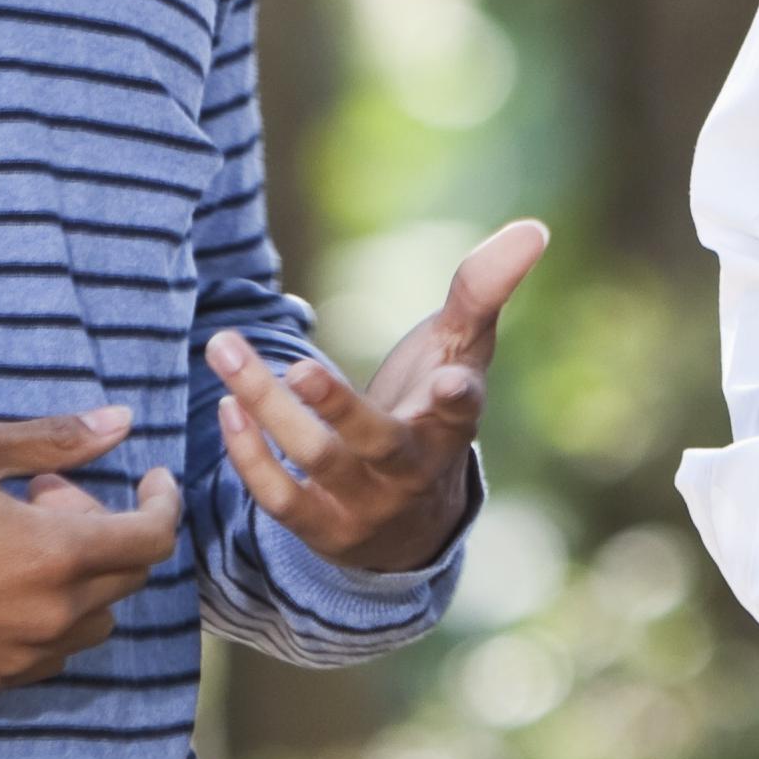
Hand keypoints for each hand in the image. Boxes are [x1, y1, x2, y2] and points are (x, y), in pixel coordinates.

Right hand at [0, 407, 185, 697]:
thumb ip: (51, 438)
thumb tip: (120, 422)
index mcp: (56, 554)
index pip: (154, 537)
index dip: (163, 502)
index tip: (151, 479)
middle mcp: (53, 614)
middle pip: (129, 574)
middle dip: (107, 527)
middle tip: (46, 496)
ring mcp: (26, 655)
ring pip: (98, 618)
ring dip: (85, 577)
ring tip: (22, 543)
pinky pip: (57, 651)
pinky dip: (53, 616)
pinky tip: (2, 585)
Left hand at [208, 219, 547, 576]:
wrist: (411, 520)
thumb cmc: (433, 411)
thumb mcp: (461, 352)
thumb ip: (484, 290)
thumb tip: (534, 229)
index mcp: (453, 426)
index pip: (462, 413)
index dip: (457, 399)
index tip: (450, 384)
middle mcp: (412, 471)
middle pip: (376, 440)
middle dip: (337, 406)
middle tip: (299, 368)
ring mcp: (366, 505)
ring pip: (315, 459)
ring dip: (265, 404)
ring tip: (224, 348)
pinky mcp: (322, 530)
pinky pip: (280, 499)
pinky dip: (249, 454)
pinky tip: (228, 405)